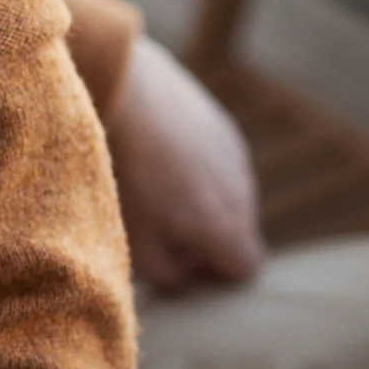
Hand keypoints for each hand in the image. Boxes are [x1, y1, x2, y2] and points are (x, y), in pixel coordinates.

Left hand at [107, 37, 264, 292]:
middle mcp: (243, 191)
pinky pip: (212, 158)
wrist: (121, 92)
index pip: (247, 268)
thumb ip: (171, 276)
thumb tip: (185, 273)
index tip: (181, 266)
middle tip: (156, 227)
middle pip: (236, 230)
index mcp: (228, 228)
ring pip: (225, 192)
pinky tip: (150, 152)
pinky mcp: (217, 121)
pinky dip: (190, 164)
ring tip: (147, 184)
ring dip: (197, 198)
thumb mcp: (138, 248)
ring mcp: (233, 152)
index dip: (215, 274)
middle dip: (204, 237)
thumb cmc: (124, 180)